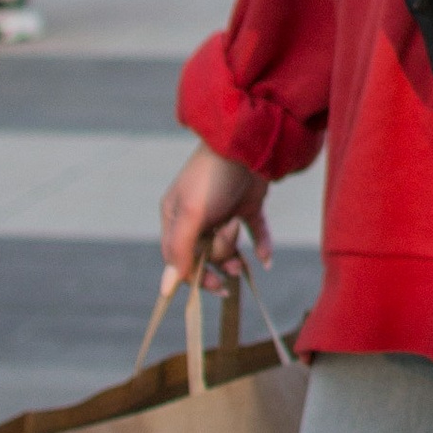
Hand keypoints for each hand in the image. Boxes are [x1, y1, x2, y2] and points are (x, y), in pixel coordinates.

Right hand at [161, 141, 270, 283]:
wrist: (250, 145)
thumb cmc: (213, 177)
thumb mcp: (192, 214)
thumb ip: (180, 250)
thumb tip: (166, 287)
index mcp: (175, 218)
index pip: (178, 258)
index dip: (195, 274)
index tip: (215, 284)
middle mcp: (197, 217)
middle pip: (206, 254)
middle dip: (220, 258)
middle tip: (234, 256)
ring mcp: (223, 211)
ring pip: (228, 246)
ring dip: (237, 251)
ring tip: (244, 245)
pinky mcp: (247, 205)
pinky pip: (254, 232)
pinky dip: (260, 245)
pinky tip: (266, 260)